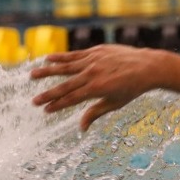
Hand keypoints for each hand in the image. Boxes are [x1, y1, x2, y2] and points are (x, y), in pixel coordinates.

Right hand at [28, 45, 169, 129]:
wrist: (147, 66)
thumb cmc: (132, 88)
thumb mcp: (115, 103)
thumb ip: (95, 113)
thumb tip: (81, 128)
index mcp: (97, 89)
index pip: (72, 99)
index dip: (58, 105)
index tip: (45, 110)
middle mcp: (93, 74)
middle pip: (65, 85)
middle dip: (48, 94)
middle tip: (34, 101)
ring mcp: (94, 61)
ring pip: (66, 67)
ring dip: (48, 71)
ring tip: (32, 75)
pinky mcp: (96, 51)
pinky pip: (75, 54)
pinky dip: (61, 57)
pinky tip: (48, 59)